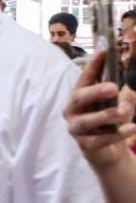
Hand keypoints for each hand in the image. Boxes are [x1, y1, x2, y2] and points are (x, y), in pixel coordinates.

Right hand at [65, 50, 135, 168]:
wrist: (109, 151)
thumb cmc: (110, 121)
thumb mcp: (117, 100)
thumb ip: (120, 85)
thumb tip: (131, 61)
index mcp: (79, 95)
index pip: (85, 77)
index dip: (93, 65)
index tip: (104, 51)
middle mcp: (72, 111)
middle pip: (79, 98)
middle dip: (96, 91)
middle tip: (114, 87)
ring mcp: (76, 129)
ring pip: (87, 121)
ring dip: (107, 115)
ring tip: (125, 110)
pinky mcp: (85, 145)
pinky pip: (100, 139)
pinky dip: (118, 134)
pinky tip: (133, 128)